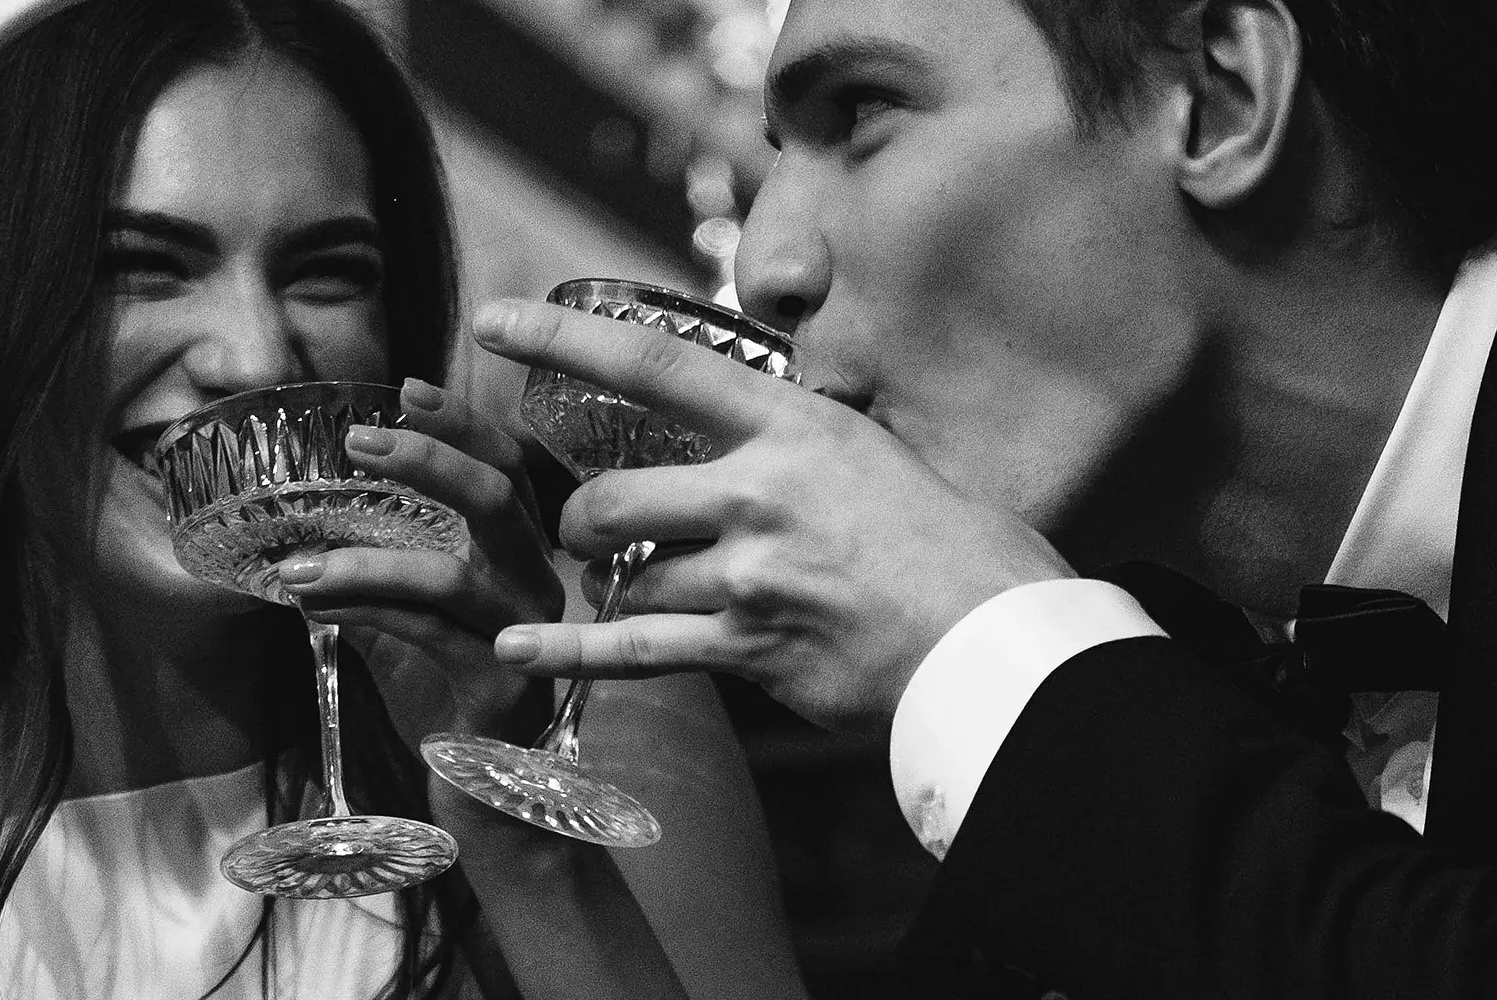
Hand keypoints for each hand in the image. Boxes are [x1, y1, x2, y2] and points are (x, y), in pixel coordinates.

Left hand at [275, 378, 562, 744]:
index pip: (510, 470)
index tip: (407, 389)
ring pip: (451, 576)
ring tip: (295, 562)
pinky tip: (314, 605)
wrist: (491, 798)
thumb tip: (306, 531)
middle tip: (356, 441)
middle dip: (430, 459)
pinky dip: (365, 612)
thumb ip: (383, 572)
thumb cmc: (451, 699)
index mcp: (521, 559)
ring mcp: (524, 638)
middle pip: (500, 500)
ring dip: (365, 560)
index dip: (464, 425)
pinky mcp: (498, 688)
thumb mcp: (415, 620)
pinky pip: (426, 635)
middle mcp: (536, 589)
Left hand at [472, 299, 1075, 732]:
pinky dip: (572, 653)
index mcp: (792, 426)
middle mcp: (760, 492)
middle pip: (611, 496)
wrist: (1001, 640)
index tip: (495, 321)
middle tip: (595, 531)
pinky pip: (638, 651)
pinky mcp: (751, 648)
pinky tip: (517, 649)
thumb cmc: (958, 544)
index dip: (565, 339)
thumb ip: (794, 445)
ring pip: (629, 579)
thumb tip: (742, 435)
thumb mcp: (877, 455)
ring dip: (618, 589)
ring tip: (645, 591)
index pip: (655, 364)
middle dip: (585, 520)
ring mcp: (751, 574)